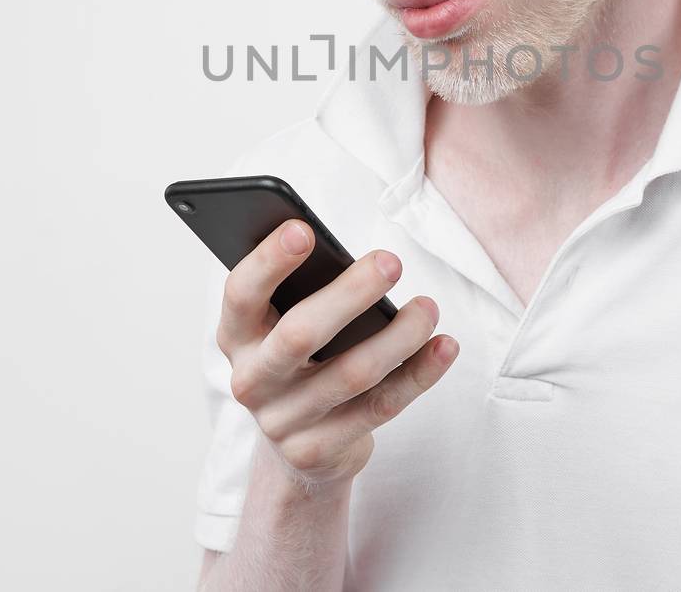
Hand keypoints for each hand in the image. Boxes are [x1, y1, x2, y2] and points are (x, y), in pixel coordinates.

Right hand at [215, 219, 459, 491]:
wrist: (299, 447)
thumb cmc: (302, 359)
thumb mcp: (286, 325)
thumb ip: (305, 295)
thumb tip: (360, 260)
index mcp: (236, 335)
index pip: (241, 294)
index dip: (268, 261)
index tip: (304, 229)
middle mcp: (251, 380)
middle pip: (300, 335)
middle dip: (349, 294)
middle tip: (392, 261)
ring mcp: (282, 421)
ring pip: (351, 374)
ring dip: (399, 337)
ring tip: (428, 308)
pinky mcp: (318, 450)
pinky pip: (379, 408)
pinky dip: (418, 374)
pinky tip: (443, 347)